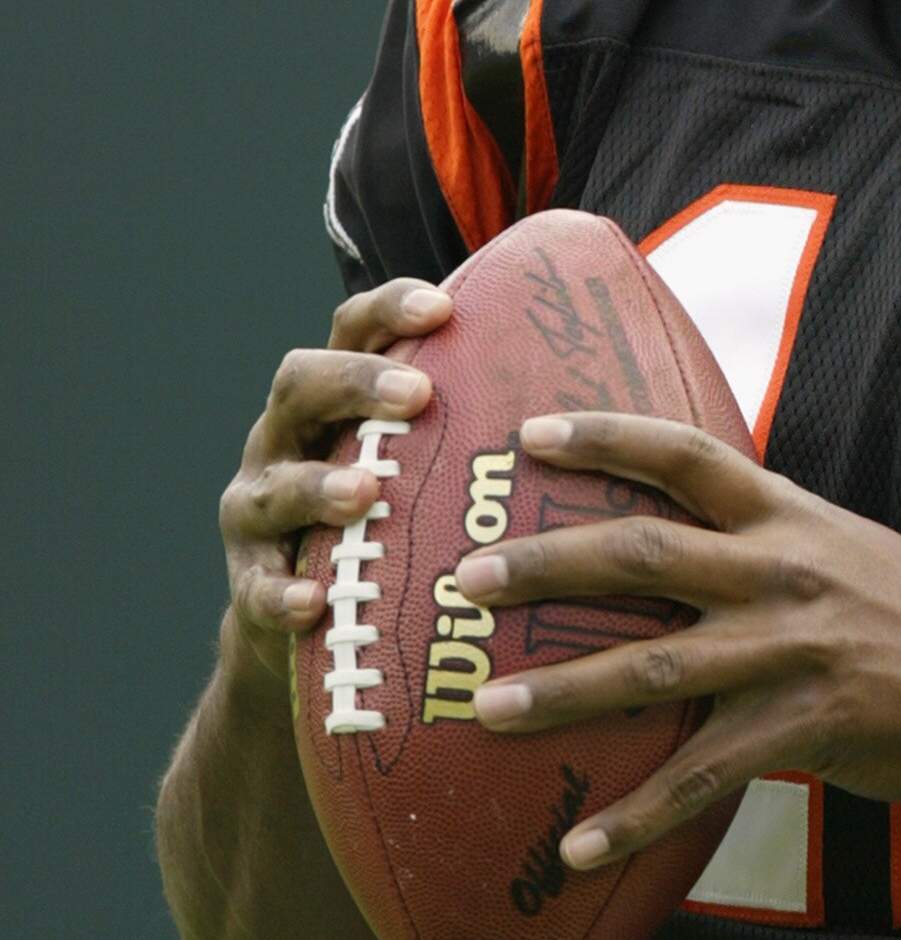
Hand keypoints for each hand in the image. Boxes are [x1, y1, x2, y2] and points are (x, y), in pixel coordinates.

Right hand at [219, 279, 451, 686]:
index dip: (389, 311)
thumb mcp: (426, 465)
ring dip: (318, 486)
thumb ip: (484, 427)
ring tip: (365, 492)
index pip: (353, 332)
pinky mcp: (248, 584)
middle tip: (419, 393)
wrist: (316, 631)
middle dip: (357, 383)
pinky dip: (281, 595)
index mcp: (335, 400)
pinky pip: (255, 589)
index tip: (442, 308)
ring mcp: (258, 509)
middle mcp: (287, 439)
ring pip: (276, 486)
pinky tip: (312, 602)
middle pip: (301, 384)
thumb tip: (611, 385)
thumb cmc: (397, 524)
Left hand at [454, 411, 900, 874]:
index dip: (607, 436)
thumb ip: (763, 533)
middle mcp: (783, 571)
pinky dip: (637, 817)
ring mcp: (794, 650)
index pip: (687, 455)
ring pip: (656, 666)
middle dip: (547, 565)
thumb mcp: (842, 545)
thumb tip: (678, 517)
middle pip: (644, 555)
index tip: (528, 433)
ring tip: (485, 713)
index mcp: (788, 517)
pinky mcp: (809, 728)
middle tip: (465, 579)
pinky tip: (580, 848)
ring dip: (562, 693)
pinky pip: (704, 776)